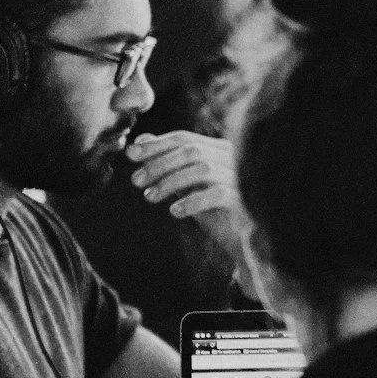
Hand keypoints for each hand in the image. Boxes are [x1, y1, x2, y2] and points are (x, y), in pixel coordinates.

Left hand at [127, 131, 244, 258]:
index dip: (156, 144)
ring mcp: (239, 177)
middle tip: (136, 180)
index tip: (131, 154)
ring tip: (149, 197)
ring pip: (202, 169)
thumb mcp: (187, 184)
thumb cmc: (215, 209)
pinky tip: (174, 211)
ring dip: (170, 181)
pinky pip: (216, 194)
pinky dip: (192, 201)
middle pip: (191, 151)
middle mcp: (232, 158)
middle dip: (159, 163)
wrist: (245, 239)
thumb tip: (141, 141)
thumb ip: (168, 161)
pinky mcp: (244, 200)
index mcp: (218, 149)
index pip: (184, 138)